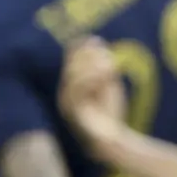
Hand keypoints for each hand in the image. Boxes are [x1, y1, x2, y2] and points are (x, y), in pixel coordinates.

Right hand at [57, 37, 126, 151]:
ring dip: (93, 67)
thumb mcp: (107, 81)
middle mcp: (65, 93)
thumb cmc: (109, 109)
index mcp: (71, 84)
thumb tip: (95, 40)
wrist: (111, 136)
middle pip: (71, 66)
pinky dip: (92, 79)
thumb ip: (101, 62)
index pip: (70, 60)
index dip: (81, 48)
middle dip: (90, 58)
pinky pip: (77, 91)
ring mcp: (66, 103)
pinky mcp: (71, 111)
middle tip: (109, 61)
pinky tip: (107, 76)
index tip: (97, 40)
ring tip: (110, 68)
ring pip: (72, 76)